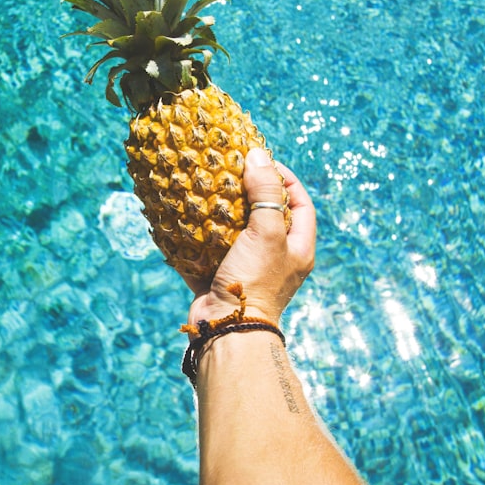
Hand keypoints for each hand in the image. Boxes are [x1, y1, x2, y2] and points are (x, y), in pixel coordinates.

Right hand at [185, 148, 315, 326]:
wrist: (227, 329)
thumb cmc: (255, 280)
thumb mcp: (267, 231)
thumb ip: (266, 192)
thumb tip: (258, 155)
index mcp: (297, 249)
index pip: (300, 204)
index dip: (285, 179)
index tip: (262, 161)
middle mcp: (275, 259)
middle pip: (265, 216)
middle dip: (247, 192)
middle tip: (229, 171)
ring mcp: (247, 269)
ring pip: (233, 232)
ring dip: (219, 211)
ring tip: (204, 188)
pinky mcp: (220, 278)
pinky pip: (207, 250)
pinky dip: (196, 235)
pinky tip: (184, 216)